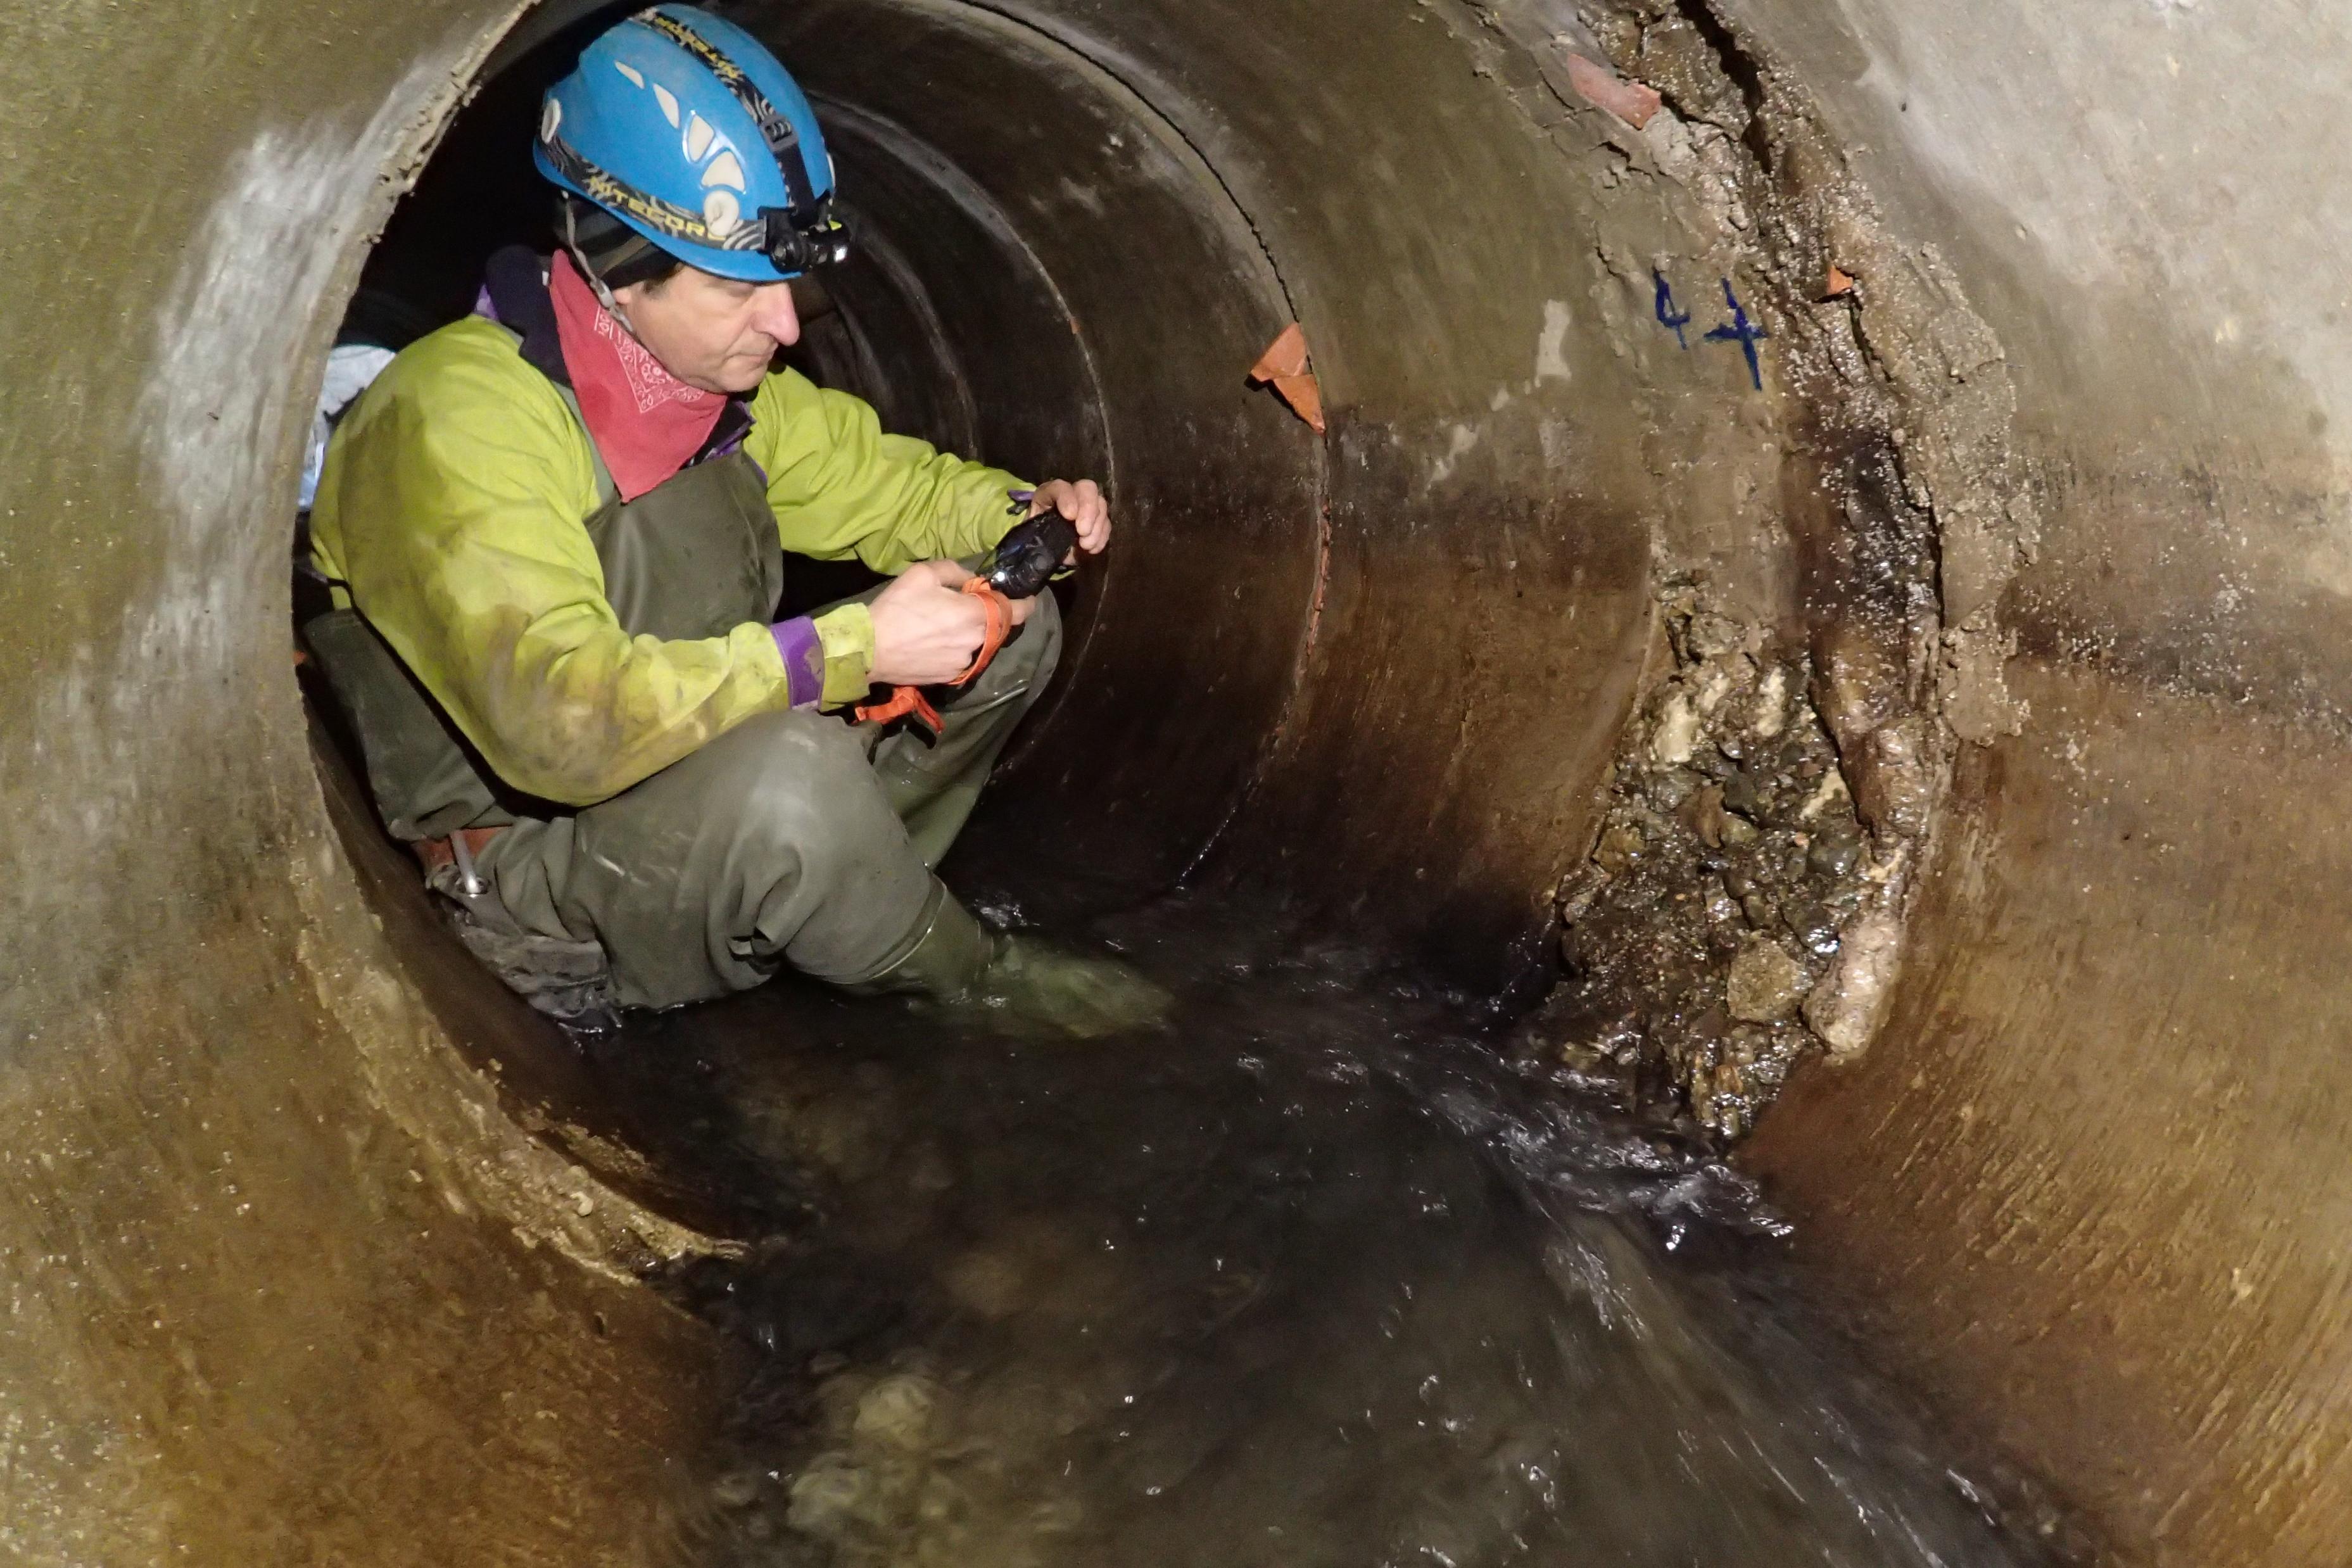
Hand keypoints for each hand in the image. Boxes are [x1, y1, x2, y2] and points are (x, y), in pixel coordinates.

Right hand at [869, 560, 1032, 686]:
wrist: (870, 650)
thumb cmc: (898, 607)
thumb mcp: (924, 574)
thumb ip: (956, 572)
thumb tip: (973, 580)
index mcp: (975, 615)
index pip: (1015, 612)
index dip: (1025, 604)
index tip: (1028, 599)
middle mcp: (976, 641)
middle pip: (993, 626)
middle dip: (985, 615)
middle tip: (963, 605)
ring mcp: (964, 662)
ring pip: (976, 643)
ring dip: (967, 633)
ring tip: (940, 625)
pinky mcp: (950, 676)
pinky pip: (961, 658)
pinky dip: (954, 648)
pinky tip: (931, 642)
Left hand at [1027, 478, 1109, 557]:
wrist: (1045, 551)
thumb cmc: (1035, 538)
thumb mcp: (1032, 533)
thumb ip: (1040, 532)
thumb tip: (1053, 539)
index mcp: (1049, 493)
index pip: (1060, 487)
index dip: (1067, 498)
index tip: (1070, 516)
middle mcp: (1071, 494)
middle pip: (1086, 488)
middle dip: (1088, 509)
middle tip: (1083, 531)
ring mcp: (1087, 505)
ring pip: (1101, 505)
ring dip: (1097, 527)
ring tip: (1086, 546)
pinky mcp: (1098, 520)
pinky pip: (1106, 524)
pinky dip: (1102, 537)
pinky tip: (1093, 549)